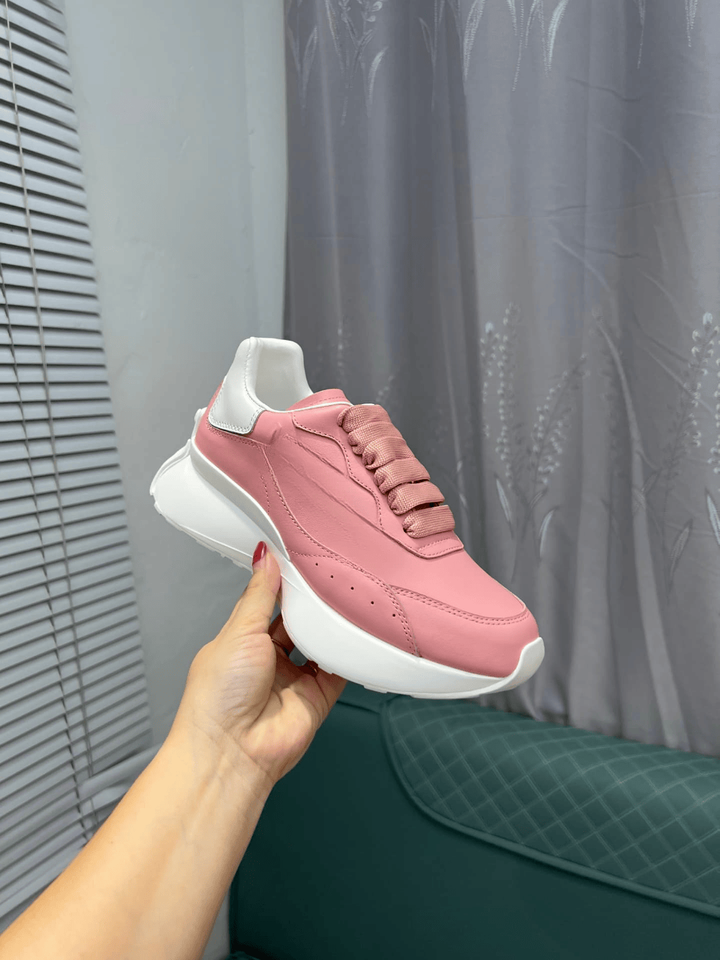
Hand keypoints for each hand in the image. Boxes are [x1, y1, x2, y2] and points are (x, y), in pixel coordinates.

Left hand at [170, 543, 346, 786]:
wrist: (232, 751)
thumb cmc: (220, 693)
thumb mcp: (239, 631)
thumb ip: (259, 595)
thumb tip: (265, 556)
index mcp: (242, 641)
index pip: (268, 603)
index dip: (284, 582)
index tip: (302, 556)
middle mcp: (269, 659)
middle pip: (298, 622)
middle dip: (312, 603)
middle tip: (333, 572)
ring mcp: (295, 678)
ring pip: (321, 642)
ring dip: (331, 625)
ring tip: (349, 595)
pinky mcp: (319, 697)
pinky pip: (340, 669)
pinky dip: (349, 652)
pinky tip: (359, 630)